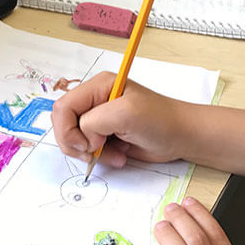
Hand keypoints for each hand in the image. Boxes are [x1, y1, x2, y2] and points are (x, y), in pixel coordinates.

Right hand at [51, 72, 187, 166]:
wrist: (181, 136)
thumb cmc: (161, 120)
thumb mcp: (126, 114)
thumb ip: (94, 122)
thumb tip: (84, 138)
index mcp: (98, 86)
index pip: (63, 107)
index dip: (68, 130)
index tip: (88, 144)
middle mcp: (95, 100)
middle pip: (63, 124)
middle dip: (77, 143)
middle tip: (95, 151)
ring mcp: (99, 118)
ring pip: (74, 140)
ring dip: (91, 153)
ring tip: (115, 154)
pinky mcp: (105, 135)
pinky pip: (88, 150)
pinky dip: (100, 157)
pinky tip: (120, 156)